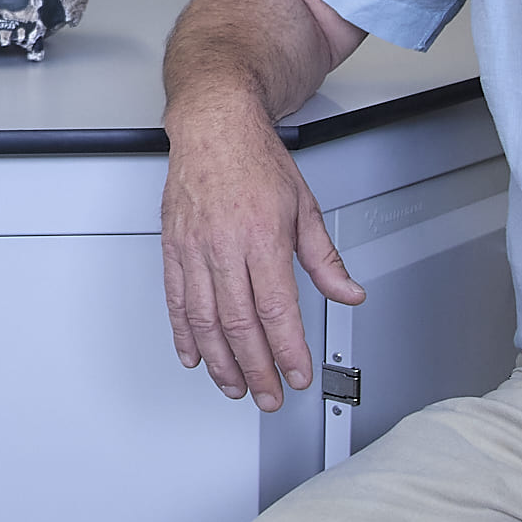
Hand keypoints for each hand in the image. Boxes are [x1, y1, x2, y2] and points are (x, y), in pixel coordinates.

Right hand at [161, 92, 363, 410]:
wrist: (214, 126)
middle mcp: (224, 244)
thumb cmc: (256, 159)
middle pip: (239, 323)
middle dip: (256, 368)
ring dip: (220, 361)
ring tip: (235, 386)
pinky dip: (184, 333)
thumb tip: (348, 292)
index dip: (287, 350)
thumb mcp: (304, 206)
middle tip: (269, 395)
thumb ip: (324, 257)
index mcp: (262, 236)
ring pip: (204, 319)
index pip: (276, 309)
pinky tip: (196, 356)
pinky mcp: (173, 247)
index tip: (297, 375)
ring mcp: (194, 247)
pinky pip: (176, 299)